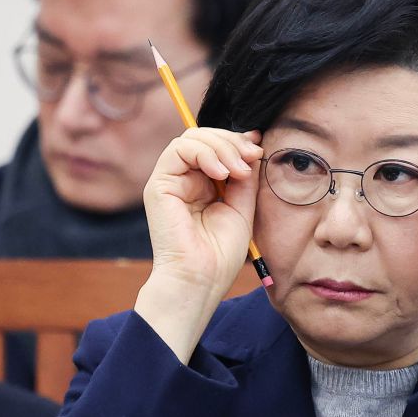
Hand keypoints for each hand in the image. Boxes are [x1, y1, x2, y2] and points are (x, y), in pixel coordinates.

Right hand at [135, 127, 262, 361]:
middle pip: (205, 137)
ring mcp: (171, 181)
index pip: (217, 147)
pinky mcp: (159, 185)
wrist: (201, 279)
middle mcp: (185, 179)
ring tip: (238, 170)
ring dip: (222, 147)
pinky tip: (222, 173)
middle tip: (253, 156)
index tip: (259, 147)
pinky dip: (204, 154)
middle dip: (232, 142)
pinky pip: (178, 150)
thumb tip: (252, 144)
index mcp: (204, 184)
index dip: (237, 141)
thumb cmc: (221, 252)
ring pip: (192, 138)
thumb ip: (245, 175)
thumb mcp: (243, 205)